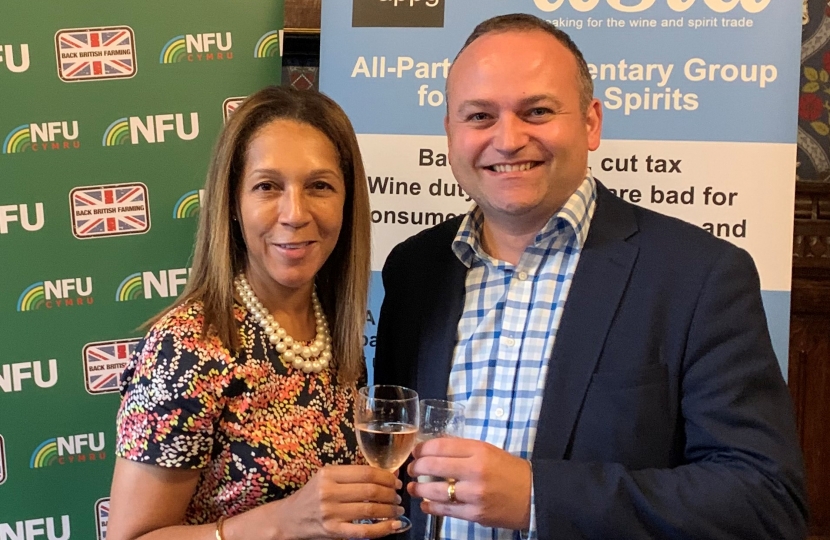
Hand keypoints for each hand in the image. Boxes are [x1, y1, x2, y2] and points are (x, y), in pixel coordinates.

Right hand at [251, 464, 404, 539]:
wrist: (289, 519)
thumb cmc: (312, 496)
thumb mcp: (327, 478)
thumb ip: (353, 475)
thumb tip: (389, 475)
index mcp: (328, 474)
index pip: (366, 472)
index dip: (386, 476)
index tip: (396, 481)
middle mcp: (329, 492)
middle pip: (371, 490)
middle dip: (391, 493)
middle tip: (398, 496)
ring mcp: (331, 513)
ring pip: (370, 509)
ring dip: (390, 509)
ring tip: (397, 509)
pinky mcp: (333, 531)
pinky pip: (364, 531)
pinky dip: (383, 529)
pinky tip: (394, 525)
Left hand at [407, 438, 531, 530]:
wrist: (532, 495)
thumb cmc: (509, 470)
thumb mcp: (488, 450)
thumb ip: (463, 449)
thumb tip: (434, 448)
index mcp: (479, 451)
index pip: (440, 446)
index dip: (422, 448)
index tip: (416, 451)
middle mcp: (475, 471)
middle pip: (433, 466)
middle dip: (416, 467)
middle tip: (411, 469)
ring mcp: (474, 494)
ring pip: (435, 491)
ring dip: (418, 489)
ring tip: (412, 488)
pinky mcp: (475, 514)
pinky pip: (446, 510)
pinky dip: (431, 507)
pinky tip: (426, 504)